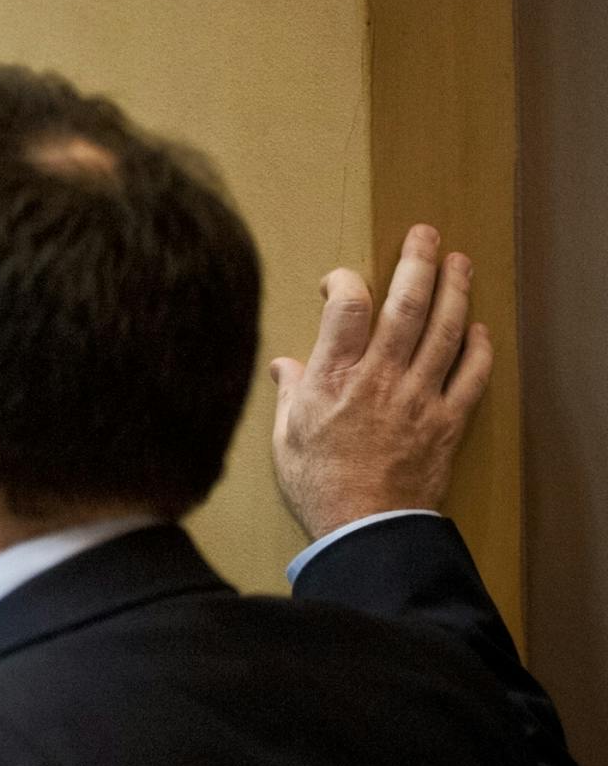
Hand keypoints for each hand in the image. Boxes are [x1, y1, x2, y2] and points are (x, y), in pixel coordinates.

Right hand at [269, 223, 491, 539]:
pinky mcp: (448, 421)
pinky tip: (478, 329)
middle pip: (407, 305)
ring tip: (459, 263)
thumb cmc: (319, 486)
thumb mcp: (286, 438)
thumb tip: (285, 367)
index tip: (339, 281)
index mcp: (334, 378)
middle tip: (425, 235)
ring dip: (456, 290)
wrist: (365, 530)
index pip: (348, 307)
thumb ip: (291, 395)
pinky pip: (473, 375)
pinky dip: (479, 348)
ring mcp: (421, 397)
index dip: (346, 281)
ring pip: (446, 330)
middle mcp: (381, 378)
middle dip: (417, 263)